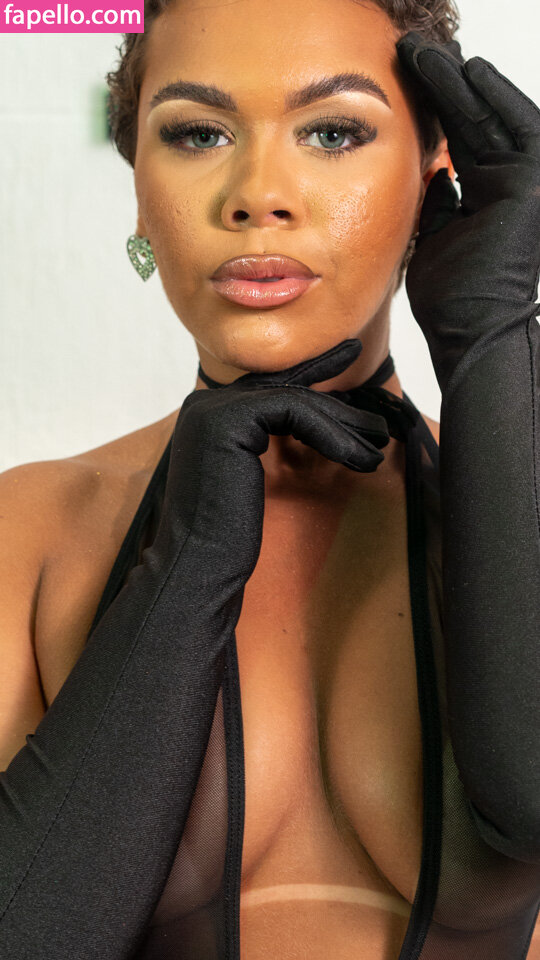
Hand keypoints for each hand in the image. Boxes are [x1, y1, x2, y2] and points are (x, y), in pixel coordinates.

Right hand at [155, 338, 389, 586]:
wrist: (198, 565)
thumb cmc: (225, 537)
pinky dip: (331, 434)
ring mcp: (213, 407)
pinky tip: (356, 458)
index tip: (350, 354)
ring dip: (343, 426)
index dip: (313, 368)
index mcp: (206, 415)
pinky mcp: (228, 418)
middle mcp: (204, 403)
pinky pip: (294, 411)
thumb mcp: (250, 478)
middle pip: (285, 390)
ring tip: (378, 447)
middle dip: (338, 405)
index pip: (268, 385)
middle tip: (380, 423)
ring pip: (295, 399)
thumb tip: (312, 420)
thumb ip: (264, 443)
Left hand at [396, 32, 539, 395]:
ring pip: (491, 117)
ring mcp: (525, 182)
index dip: (432, 108)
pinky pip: (516, 127)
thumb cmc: (449, 295)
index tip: (400, 79)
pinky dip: (494, 96)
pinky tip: (467, 70)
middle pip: (473, 120)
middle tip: (410, 51)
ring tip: (427, 53)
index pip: (458, 138)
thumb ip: (437, 199)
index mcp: (486, 195)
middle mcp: (509, 182)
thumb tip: (433, 171)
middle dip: (443, 84)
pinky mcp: (532, 183)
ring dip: (460, 82)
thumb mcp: (435, 234)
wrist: (468, 328)